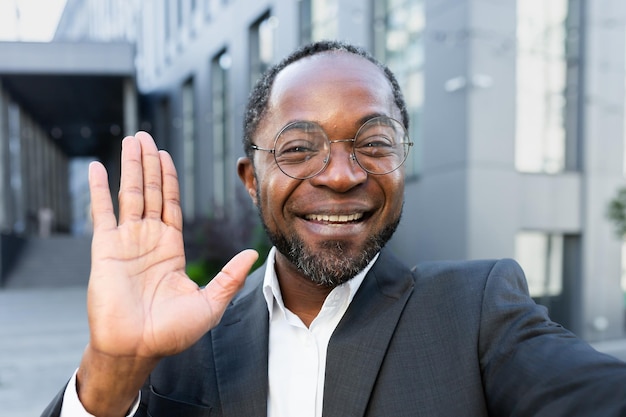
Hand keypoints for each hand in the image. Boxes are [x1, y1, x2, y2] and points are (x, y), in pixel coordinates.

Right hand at [77, 132, 257, 414]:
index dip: (168, 178)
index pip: (170, 203)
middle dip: (148, 163)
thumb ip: (230, 276)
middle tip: (145, 136)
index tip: (165, 155)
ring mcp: (126, 242)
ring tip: (131, 140)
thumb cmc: (172, 333)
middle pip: (149, 191)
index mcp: (171, 248)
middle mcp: (148, 240)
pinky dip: (98, 191)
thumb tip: (253, 254)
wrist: (137, 349)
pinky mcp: (105, 250)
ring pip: (129, 194)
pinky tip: (97, 168)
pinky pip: (101, 214)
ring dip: (130, 167)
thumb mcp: (211, 303)